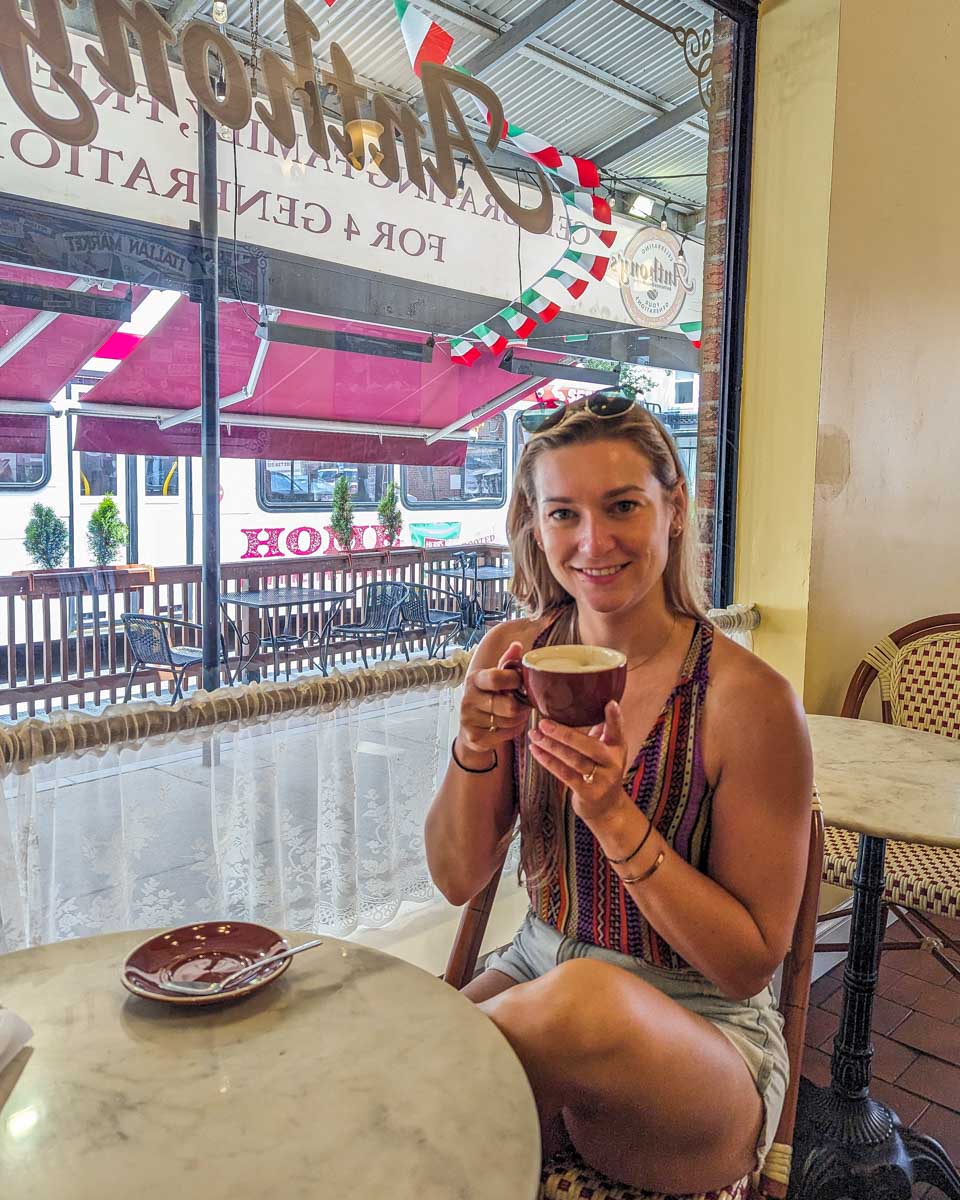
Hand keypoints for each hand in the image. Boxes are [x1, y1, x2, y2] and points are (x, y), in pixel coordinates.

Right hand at [457, 640, 529, 754]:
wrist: (470, 727)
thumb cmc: (487, 698)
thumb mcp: (494, 678)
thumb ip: (507, 662)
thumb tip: (517, 645)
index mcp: (474, 679)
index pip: (496, 678)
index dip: (515, 680)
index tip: (521, 682)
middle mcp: (468, 699)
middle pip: (509, 706)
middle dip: (522, 706)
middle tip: (525, 703)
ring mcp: (469, 720)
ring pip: (510, 721)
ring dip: (520, 718)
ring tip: (517, 713)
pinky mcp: (474, 737)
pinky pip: (506, 735)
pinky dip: (514, 730)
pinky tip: (510, 725)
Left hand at [528, 701, 631, 826]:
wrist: (607, 807)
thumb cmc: (601, 771)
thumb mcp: (606, 750)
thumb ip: (599, 730)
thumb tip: (581, 704)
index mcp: (617, 747)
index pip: (616, 730)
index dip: (615, 717)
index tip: (610, 703)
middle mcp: (612, 762)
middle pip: (588, 745)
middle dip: (564, 733)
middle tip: (544, 722)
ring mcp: (601, 779)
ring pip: (573, 760)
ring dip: (551, 746)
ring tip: (535, 735)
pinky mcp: (588, 792)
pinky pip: (564, 774)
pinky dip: (548, 762)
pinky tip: (536, 751)